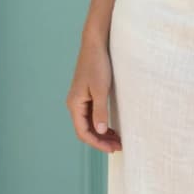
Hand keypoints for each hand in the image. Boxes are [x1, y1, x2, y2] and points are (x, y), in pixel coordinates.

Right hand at [66, 35, 121, 152]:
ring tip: (117, 140)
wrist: (95, 44)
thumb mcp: (101, 89)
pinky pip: (91, 115)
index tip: (112, 149)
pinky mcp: (86, 95)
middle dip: (100, 140)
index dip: (97, 143)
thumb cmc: (98, 65)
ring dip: (101, 133)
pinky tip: (112, 127)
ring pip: (88, 124)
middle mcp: (74, 104)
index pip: (83, 132)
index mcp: (75, 104)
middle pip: (85, 130)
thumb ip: (100, 111)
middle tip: (118, 147)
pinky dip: (101, 123)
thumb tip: (100, 131)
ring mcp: (80, 99)